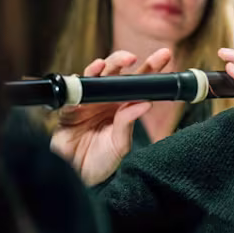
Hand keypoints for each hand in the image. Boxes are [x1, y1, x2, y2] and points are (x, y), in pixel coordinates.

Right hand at [50, 49, 171, 185]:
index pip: (139, 82)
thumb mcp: (120, 144)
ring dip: (99, 68)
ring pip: (92, 77)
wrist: (79, 177)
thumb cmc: (102, 161)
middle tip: (132, 57)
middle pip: (115, 72)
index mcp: (122, 105)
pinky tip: (85, 81)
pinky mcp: (68, 111)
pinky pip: (72, 96)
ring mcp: (86, 103)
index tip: (165, 55)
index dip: (151, 67)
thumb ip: (128, 123)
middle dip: (122, 59)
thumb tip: (145, 102)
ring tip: (106, 64)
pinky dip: (78, 87)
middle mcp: (105, 99)